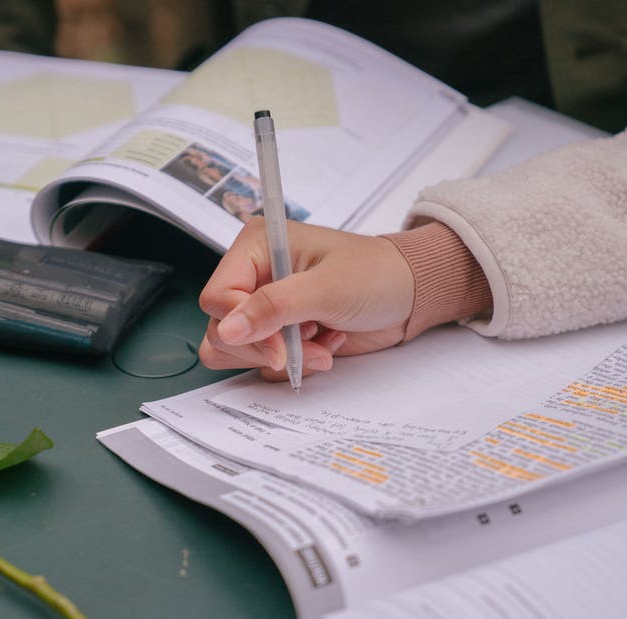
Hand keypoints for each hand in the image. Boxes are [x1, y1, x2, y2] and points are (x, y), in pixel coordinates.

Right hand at [198, 218, 414, 380]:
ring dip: (281, 358)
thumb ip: (273, 307)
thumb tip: (228, 329)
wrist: (409, 294)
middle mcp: (253, 275)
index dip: (243, 327)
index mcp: (256, 247)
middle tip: (309, 343)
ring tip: (319, 343)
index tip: (279, 348)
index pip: (217, 298)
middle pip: (222, 329)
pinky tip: (324, 342)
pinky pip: (263, 363)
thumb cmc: (375, 274)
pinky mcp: (278, 332)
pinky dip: (295, 362)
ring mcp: (264, 306)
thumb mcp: (326, 288)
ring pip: (236, 350)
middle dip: (268, 347)